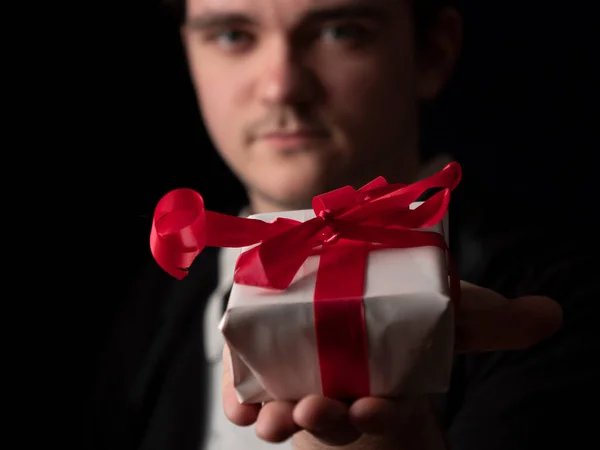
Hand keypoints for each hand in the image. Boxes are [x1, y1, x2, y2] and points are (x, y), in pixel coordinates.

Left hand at [222, 281, 561, 445]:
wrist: (353, 288)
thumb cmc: (402, 311)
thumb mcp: (446, 310)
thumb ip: (490, 317)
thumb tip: (551, 315)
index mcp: (383, 382)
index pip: (383, 409)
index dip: (381, 414)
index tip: (377, 408)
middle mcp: (341, 390)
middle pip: (332, 417)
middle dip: (325, 420)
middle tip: (315, 410)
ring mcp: (302, 382)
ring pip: (287, 412)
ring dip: (278, 419)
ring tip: (270, 414)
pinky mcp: (268, 368)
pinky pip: (250, 394)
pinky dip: (242, 402)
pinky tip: (239, 403)